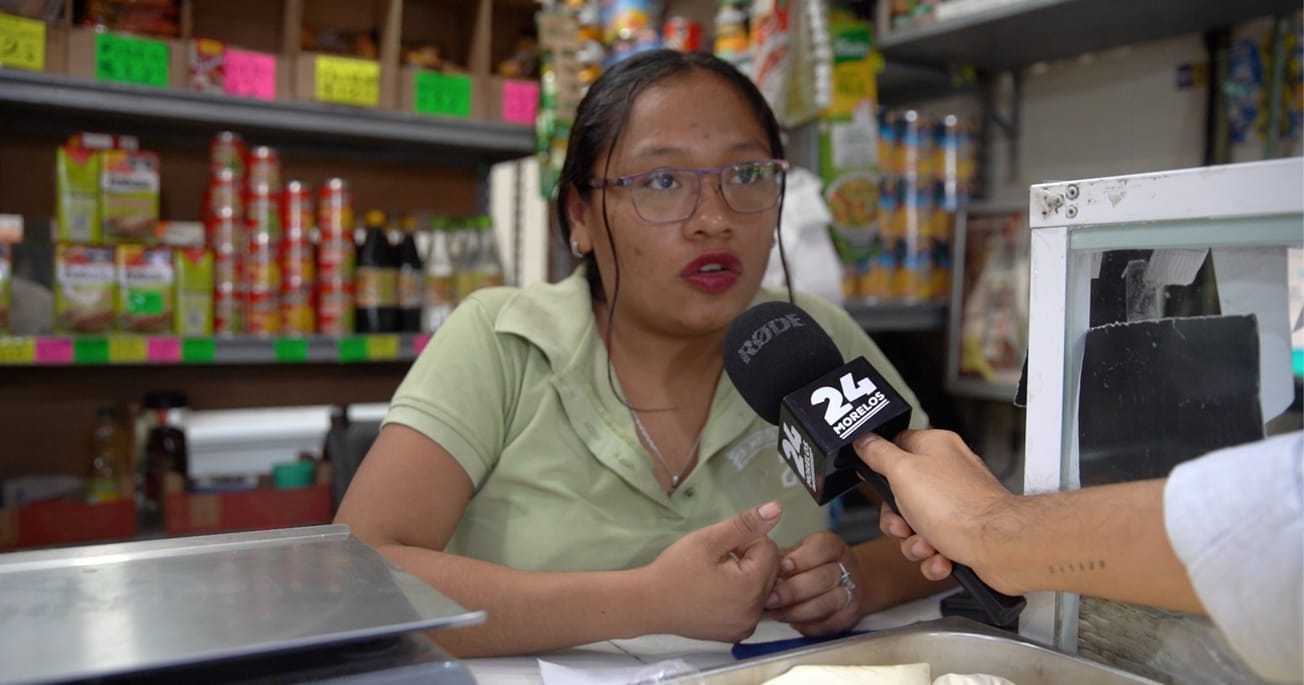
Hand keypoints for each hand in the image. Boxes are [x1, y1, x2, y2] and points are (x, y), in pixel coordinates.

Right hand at [644, 501, 782, 641]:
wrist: (648, 603)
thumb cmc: (676, 569)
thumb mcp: (709, 540)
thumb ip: (745, 525)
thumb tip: (776, 509)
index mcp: (752, 586)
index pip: (769, 549)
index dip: (745, 542)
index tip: (721, 548)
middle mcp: (755, 611)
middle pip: (770, 571)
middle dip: (749, 560)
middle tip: (718, 561)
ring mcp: (746, 626)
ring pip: (762, 589)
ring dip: (746, 577)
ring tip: (716, 577)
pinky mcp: (736, 634)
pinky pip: (751, 607)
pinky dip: (740, 597)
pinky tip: (717, 595)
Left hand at [765, 531, 861, 635]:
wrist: (842, 583)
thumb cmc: (809, 567)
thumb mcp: (796, 553)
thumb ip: (780, 558)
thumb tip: (757, 564)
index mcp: (833, 546)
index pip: (822, 548)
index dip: (801, 559)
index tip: (781, 568)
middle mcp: (847, 566)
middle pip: (823, 578)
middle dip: (793, 591)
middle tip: (770, 599)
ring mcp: (853, 591)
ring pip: (826, 603)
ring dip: (798, 611)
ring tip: (776, 613)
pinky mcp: (852, 614)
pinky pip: (830, 623)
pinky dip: (809, 625)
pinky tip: (792, 622)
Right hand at [855, 430, 1017, 589]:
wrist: (999, 548)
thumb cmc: (960, 508)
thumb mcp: (903, 473)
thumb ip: (879, 454)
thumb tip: (864, 439)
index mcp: (934, 449)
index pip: (896, 447)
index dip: (881, 468)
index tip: (876, 484)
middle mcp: (947, 474)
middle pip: (900, 496)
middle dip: (897, 520)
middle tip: (904, 524)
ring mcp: (957, 505)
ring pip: (915, 526)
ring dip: (914, 544)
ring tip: (927, 545)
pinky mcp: (965, 533)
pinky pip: (935, 547)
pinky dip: (934, 558)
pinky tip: (942, 558)